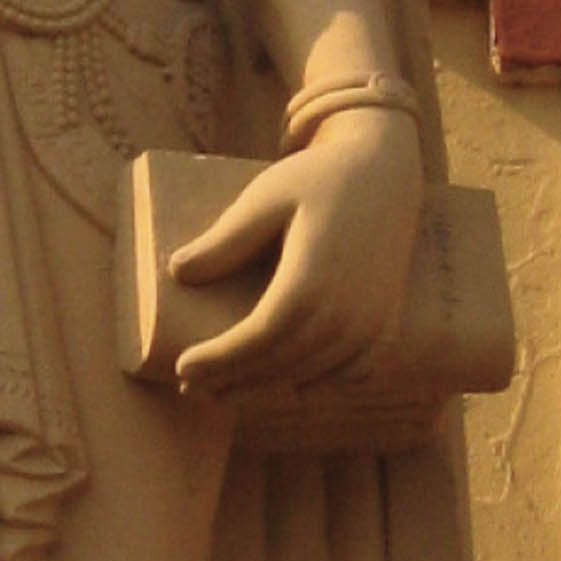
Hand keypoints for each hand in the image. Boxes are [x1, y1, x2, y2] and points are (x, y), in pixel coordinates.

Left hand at [169, 108, 422, 392]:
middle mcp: (347, 313)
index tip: (182, 367)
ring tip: (225, 390)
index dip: (221, 358)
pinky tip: (292, 387)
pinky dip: (317, 382)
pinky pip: (351, 370)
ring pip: (312, 372)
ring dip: (267, 386)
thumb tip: (177, 273)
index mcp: (313, 281)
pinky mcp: (384, 321)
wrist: (384, 169)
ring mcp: (371, 322)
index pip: (259, 338)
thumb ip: (225, 239)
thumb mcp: (265, 198)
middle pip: (281, 363)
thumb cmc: (318, 177)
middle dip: (234, 379)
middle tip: (191, 387)